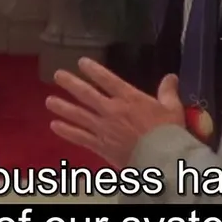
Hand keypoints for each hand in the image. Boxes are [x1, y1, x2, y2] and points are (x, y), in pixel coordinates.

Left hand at [46, 57, 184, 167]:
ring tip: (49, 101)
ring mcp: (103, 128)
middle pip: (86, 94)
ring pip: (78, 115)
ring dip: (62, 107)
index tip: (81, 62)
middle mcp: (111, 110)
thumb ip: (168, 91)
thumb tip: (171, 77)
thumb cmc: (168, 132)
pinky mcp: (100, 145)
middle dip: (71, 83)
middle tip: (57, 75)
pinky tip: (55, 126)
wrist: (160, 159)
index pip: (107, 79)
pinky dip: (67, 131)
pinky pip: (79, 137)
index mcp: (128, 98)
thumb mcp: (172, 108)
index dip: (93, 69)